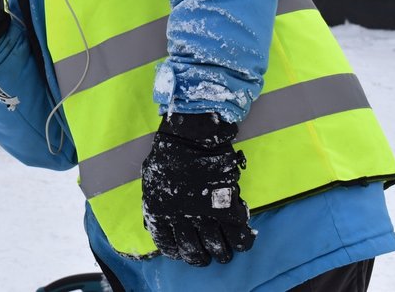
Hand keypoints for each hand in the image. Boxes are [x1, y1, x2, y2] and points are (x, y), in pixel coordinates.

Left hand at [141, 113, 254, 265]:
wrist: (191, 136)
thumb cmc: (168, 154)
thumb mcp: (151, 182)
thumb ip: (155, 204)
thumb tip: (155, 222)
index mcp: (158, 212)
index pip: (166, 244)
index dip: (176, 252)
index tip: (182, 251)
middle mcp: (180, 218)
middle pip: (193, 253)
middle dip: (200, 258)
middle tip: (206, 255)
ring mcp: (204, 215)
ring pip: (217, 249)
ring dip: (222, 253)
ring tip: (224, 250)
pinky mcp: (227, 208)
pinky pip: (239, 236)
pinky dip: (243, 242)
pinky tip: (242, 239)